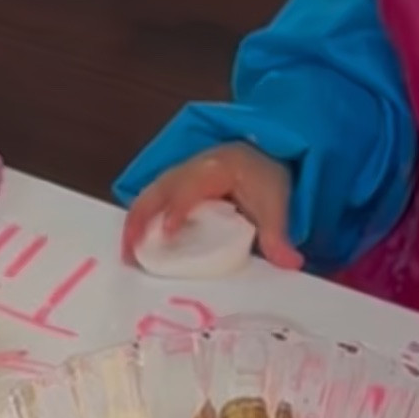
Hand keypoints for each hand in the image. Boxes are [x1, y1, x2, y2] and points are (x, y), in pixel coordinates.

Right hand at [120, 143, 301, 272]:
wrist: (264, 154)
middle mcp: (192, 168)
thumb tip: (291, 264)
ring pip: (148, 195)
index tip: (168, 233)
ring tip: (127, 255)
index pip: (190, 187)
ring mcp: (179, 175)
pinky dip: (139, 221)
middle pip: (158, 190)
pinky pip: (151, 200)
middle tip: (131, 253)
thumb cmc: (266, 176)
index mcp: (217, 167)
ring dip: (134, 223)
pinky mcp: (174, 185)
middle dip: (141, 219)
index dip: (177, 209)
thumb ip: (279, 235)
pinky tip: (135, 246)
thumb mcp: (277, 203)